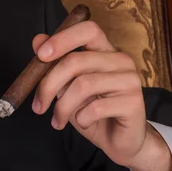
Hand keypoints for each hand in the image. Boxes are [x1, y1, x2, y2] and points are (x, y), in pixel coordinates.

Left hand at [31, 21, 171, 170]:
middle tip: (37, 107)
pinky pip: (96, 108)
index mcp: (104, 51)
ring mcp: (130, 80)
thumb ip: (55, 64)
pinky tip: (83, 123)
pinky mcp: (134, 102)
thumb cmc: (91, 110)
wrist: (118, 140)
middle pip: (76, 61)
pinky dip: (81, 119)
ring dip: (62, 107)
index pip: (87, 30)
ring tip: (58, 120)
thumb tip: (37, 40)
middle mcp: (120, 60)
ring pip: (83, 85)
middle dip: (48, 85)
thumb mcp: (67, 87)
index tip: (40, 55)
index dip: (62, 39)